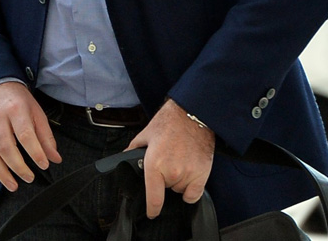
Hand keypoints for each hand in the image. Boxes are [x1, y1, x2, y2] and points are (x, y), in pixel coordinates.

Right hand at [0, 82, 61, 193]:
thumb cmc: (15, 99)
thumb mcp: (35, 111)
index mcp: (15, 110)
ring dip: (1, 174)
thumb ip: (45, 135)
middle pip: (5, 147)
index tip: (44, 164)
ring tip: (14, 185)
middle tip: (30, 177)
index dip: (35, 152)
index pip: (25, 134)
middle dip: (18, 166)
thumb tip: (54, 157)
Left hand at [127, 99, 215, 218]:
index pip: (154, 197)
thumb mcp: (145, 134)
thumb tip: (125, 158)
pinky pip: (194, 194)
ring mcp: (188, 174)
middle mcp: (172, 172)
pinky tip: (188, 174)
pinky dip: (190, 189)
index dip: (152, 209)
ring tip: (178, 161)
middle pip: (166, 189)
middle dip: (164, 179)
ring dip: (178, 181)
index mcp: (154, 164)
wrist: (192, 115)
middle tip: (167, 161)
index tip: (152, 213)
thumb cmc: (168, 123)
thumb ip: (133, 150)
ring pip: (180, 190)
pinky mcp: (202, 174)